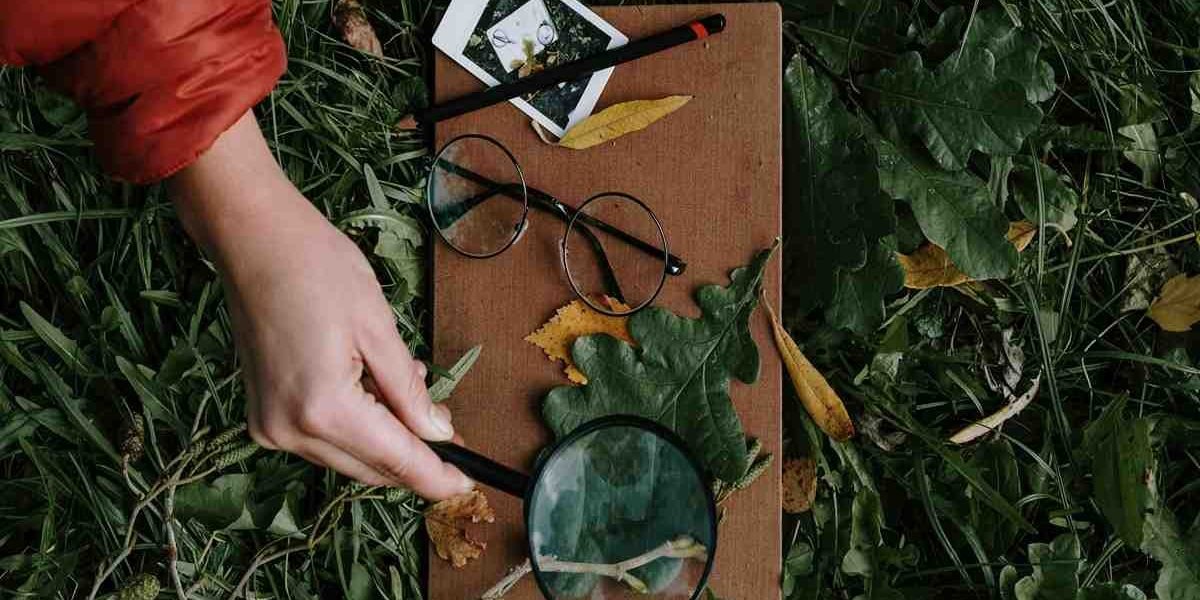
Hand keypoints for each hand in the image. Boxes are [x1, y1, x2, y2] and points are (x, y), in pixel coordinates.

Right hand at [169, 112, 472, 499]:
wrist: (254, 240)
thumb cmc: (318, 269)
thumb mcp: (380, 330)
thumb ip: (410, 392)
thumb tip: (438, 433)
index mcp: (325, 409)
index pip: (396, 462)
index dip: (437, 477)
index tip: (470, 482)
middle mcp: (292, 430)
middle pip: (372, 469)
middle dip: (416, 457)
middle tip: (451, 429)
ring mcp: (271, 428)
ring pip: (349, 458)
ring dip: (386, 438)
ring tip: (408, 387)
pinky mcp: (264, 418)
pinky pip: (324, 441)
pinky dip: (357, 427)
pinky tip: (373, 389)